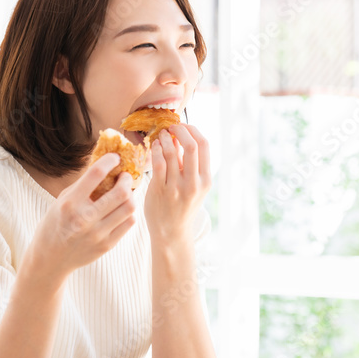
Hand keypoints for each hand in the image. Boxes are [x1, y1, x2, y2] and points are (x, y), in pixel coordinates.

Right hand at [28, 153, 136, 275]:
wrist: (51, 258)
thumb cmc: (55, 224)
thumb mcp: (62, 201)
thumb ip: (82, 186)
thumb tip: (104, 165)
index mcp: (70, 203)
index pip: (96, 174)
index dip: (109, 161)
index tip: (115, 157)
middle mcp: (84, 218)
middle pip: (120, 192)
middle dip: (127, 179)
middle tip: (124, 176)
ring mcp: (97, 234)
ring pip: (129, 208)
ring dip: (130, 196)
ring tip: (125, 193)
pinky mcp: (106, 245)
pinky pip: (129, 223)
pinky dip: (128, 212)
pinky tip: (122, 209)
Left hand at [145, 124, 210, 242]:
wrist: (171, 232)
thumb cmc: (182, 205)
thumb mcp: (195, 186)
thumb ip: (190, 163)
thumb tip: (180, 135)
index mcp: (205, 180)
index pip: (204, 145)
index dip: (193, 130)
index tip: (183, 126)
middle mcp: (194, 183)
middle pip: (191, 145)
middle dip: (180, 129)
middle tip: (171, 126)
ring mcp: (176, 187)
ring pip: (171, 152)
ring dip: (164, 138)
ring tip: (161, 135)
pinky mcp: (160, 190)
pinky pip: (157, 163)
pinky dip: (155, 150)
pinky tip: (153, 146)